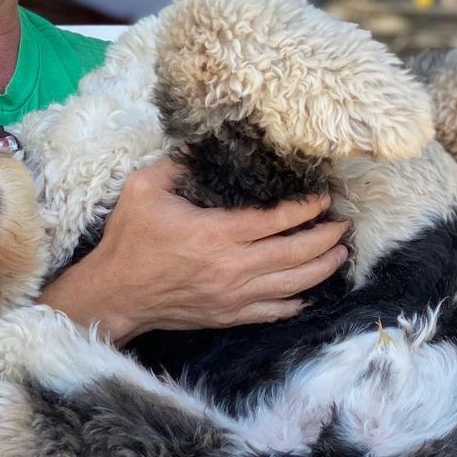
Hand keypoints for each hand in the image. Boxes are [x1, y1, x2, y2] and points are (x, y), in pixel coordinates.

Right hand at [40, 157, 349, 342]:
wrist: (114, 294)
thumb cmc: (129, 241)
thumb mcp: (145, 189)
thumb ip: (178, 163)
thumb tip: (204, 141)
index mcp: (216, 233)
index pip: (276, 221)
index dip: (306, 209)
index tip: (323, 199)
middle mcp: (231, 267)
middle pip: (295, 255)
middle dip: (325, 239)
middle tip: (342, 226)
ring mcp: (232, 296)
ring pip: (292, 285)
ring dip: (321, 269)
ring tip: (339, 254)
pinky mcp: (227, 316)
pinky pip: (273, 312)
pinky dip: (296, 303)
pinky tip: (309, 292)